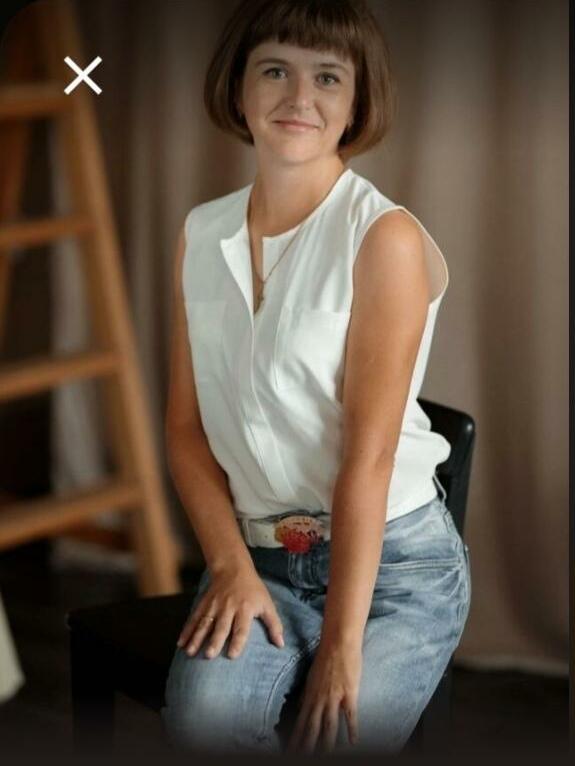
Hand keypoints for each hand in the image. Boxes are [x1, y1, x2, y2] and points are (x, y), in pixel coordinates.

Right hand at [176, 565, 284, 658]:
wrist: (233, 568)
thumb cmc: (253, 589)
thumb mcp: (267, 604)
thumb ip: (274, 624)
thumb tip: (281, 645)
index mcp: (245, 609)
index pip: (241, 627)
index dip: (238, 641)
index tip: (232, 655)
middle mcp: (228, 607)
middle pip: (221, 626)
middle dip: (215, 640)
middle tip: (209, 655)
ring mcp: (214, 605)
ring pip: (204, 623)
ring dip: (197, 638)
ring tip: (190, 652)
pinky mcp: (204, 603)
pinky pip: (194, 618)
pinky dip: (187, 630)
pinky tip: (180, 643)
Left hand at [287, 639, 361, 753]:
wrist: (338, 641)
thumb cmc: (325, 658)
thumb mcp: (311, 677)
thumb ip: (305, 694)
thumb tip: (298, 708)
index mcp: (310, 696)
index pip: (301, 723)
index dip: (295, 739)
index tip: (289, 751)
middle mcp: (319, 699)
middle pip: (312, 728)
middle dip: (306, 746)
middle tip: (299, 758)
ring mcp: (334, 697)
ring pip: (329, 725)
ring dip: (326, 743)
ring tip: (324, 757)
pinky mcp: (349, 693)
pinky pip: (350, 715)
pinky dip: (352, 729)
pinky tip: (352, 742)